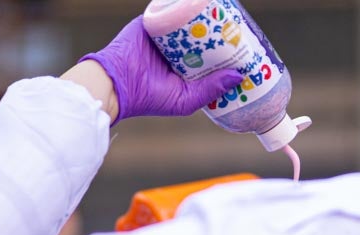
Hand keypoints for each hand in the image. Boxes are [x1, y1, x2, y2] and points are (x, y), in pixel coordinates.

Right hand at [79, 16, 242, 123]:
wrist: (116, 83)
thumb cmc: (149, 98)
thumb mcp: (186, 99)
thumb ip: (211, 89)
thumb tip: (239, 76)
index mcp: (183, 69)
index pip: (209, 57)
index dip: (225, 52)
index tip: (243, 49)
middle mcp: (175, 51)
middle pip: (201, 37)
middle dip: (218, 32)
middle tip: (237, 28)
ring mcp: (164, 35)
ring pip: (188, 21)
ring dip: (203, 16)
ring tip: (223, 13)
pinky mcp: (152, 22)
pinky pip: (170, 8)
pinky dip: (184, 4)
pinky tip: (202, 3)